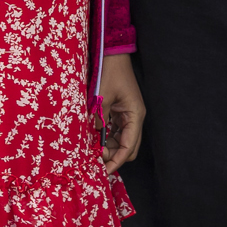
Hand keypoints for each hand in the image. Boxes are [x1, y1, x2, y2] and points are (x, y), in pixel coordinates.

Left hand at [97, 53, 144, 171]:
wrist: (113, 53)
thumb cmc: (110, 72)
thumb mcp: (102, 97)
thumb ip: (99, 119)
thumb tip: (93, 139)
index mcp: (134, 116)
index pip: (128, 147)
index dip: (116, 161)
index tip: (103, 172)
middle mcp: (134, 118)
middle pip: (127, 147)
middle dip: (113, 156)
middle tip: (95, 159)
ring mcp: (128, 115)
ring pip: (121, 140)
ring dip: (108, 147)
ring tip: (92, 151)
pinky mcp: (120, 111)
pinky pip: (115, 131)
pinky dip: (106, 137)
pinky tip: (94, 139)